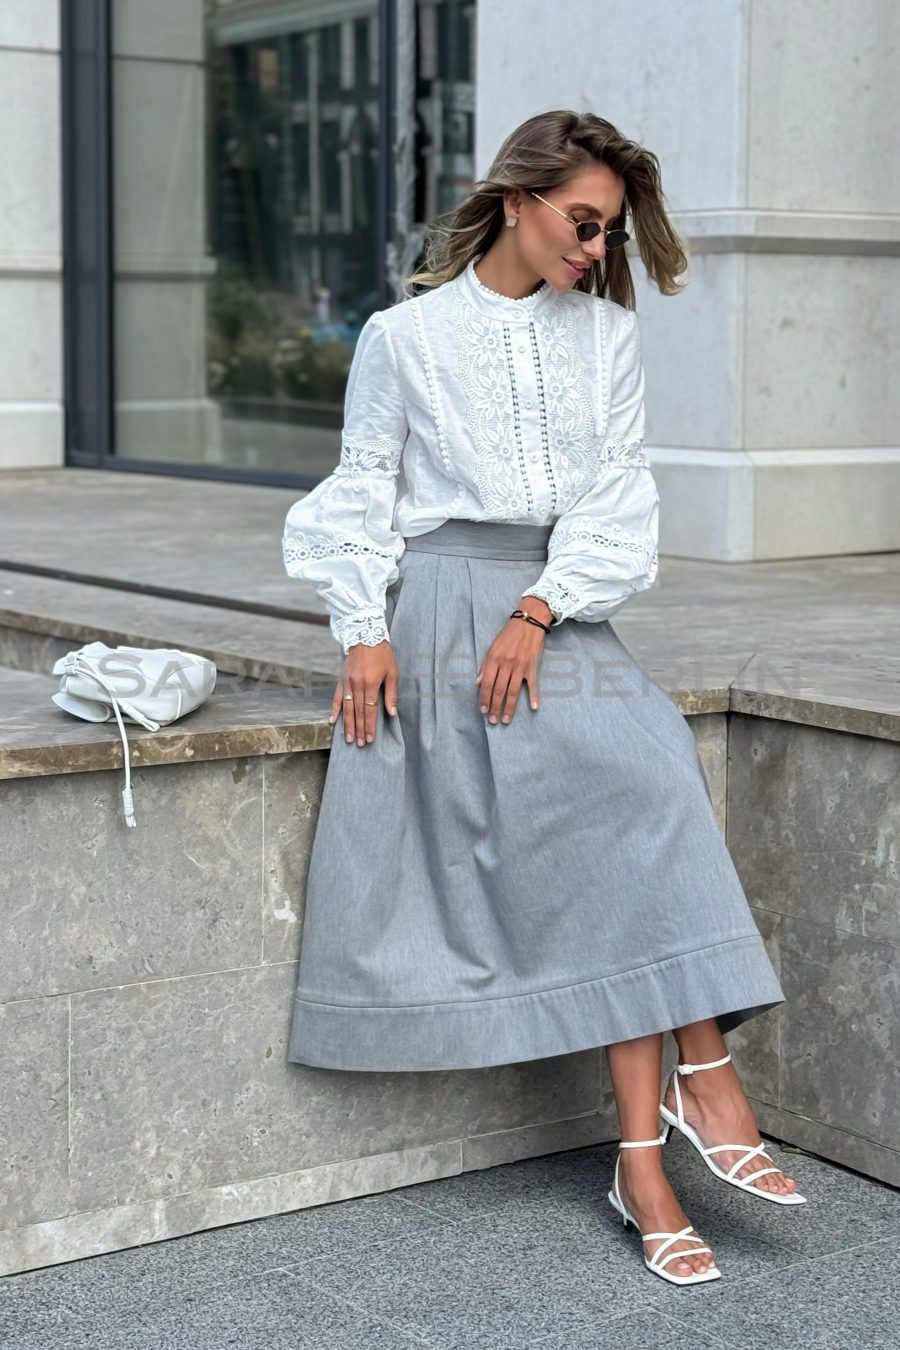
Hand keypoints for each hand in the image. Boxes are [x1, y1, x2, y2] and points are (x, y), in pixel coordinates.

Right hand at [329, 641, 398, 745]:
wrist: (365, 635)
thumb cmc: (383, 654)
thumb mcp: (392, 673)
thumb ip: (391, 694)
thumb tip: (392, 713)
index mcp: (370, 684)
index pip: (370, 710)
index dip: (370, 726)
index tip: (370, 739)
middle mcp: (357, 685)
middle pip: (357, 712)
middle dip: (358, 730)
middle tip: (359, 744)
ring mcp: (347, 682)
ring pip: (346, 708)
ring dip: (347, 725)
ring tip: (348, 739)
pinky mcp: (341, 679)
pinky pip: (337, 697)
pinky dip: (335, 710)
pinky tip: (332, 721)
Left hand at [475, 599, 550, 724]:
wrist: (529, 622)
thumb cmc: (509, 635)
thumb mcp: (492, 647)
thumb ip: (485, 666)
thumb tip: (478, 682)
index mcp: (494, 659)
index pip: (487, 683)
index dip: (484, 698)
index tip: (483, 711)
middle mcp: (506, 664)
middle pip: (499, 690)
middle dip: (495, 707)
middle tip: (493, 721)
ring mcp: (520, 666)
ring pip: (513, 691)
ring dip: (509, 707)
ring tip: (506, 719)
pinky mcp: (532, 666)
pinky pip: (533, 684)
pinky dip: (533, 696)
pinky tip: (533, 707)